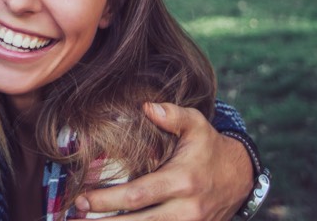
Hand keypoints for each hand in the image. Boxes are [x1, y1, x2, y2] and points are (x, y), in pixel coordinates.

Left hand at [74, 102, 252, 220]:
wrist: (240, 178)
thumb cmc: (209, 148)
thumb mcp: (197, 124)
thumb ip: (173, 114)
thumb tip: (147, 106)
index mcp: (182, 181)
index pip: (138, 195)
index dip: (107, 200)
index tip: (82, 198)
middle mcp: (186, 209)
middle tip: (76, 216)